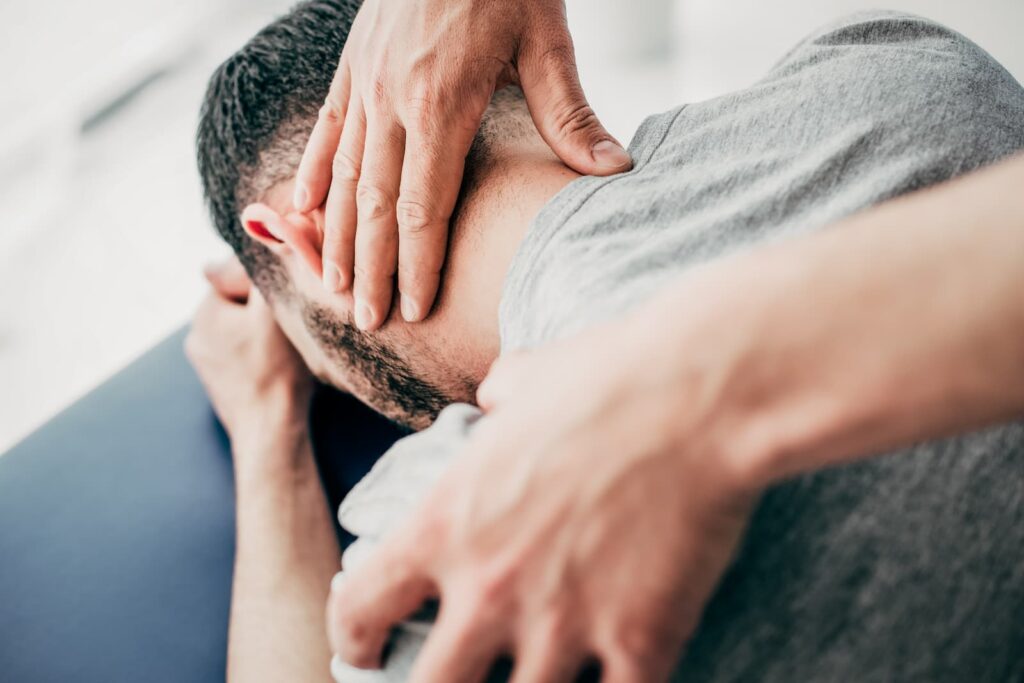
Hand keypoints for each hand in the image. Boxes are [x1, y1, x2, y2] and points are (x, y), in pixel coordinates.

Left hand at [185, 257, 313, 454]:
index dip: (267, 286)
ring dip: (264, 334)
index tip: (287, 300)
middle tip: (291, 324)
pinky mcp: (221, 385)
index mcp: (204, 313)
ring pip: (243, 332)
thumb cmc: (275, 371)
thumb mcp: (273, 310)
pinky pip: (243, 356)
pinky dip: (261, 357)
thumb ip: (265, 271)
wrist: (269, 431)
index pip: (238, 278)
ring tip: (288, 349)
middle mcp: (197, 336)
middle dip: (264, 311)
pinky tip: (279, 368)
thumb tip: (261, 236)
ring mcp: (206, 364)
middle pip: (241, 305)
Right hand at [294, 0, 630, 330]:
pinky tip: (301, 211)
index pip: (423, 208)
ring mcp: (365, 83)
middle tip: (368, 322)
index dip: (418, 265)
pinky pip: (327, 131)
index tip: (414, 311)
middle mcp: (392, 102)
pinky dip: (313, 175)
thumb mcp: (547, 40)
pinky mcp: (353, 65)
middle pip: (375, 207)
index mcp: (441, 106)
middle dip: (372, 270)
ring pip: (344, 177)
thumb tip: (614, 173)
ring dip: (337, 237)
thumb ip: (570, 115)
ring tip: (332, 287)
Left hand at [326, 318, 758, 681]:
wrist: (697, 396)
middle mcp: (488, 587)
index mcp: (445, 524)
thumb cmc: (608, 376)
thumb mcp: (527, 377)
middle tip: (450, 676)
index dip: (352, 639)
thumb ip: (496, 396)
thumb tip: (496, 395)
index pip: (358, 609)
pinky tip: (615, 681)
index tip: (366, 650)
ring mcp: (561, 624)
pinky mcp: (638, 641)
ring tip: (539, 679)